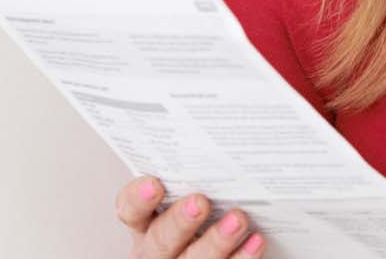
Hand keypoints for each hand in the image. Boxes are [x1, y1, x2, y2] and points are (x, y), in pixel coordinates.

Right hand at [114, 176, 264, 258]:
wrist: (208, 248)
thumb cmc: (199, 212)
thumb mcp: (184, 195)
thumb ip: (191, 178)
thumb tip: (218, 138)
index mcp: (145, 223)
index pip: (130, 211)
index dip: (138, 199)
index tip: (154, 184)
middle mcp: (157, 249)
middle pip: (160, 239)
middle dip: (180, 222)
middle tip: (200, 202)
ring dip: (216, 241)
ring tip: (238, 219)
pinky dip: (242, 257)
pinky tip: (255, 241)